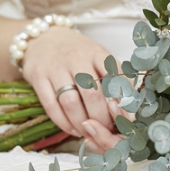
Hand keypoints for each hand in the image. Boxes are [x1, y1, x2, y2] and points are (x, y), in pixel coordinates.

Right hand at [21, 26, 121, 151]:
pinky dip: (63, 122)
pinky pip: (51, 106)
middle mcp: (76, 58)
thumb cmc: (78, 54)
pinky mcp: (38, 77)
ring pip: (71, 102)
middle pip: (92, 95)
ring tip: (89, 132)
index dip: (122, 102)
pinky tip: (72, 130)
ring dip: (81, 122)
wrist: (43, 38)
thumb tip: (130, 110)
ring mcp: (55, 68)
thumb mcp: (98, 58)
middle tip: (106, 129)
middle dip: (101, 118)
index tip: (127, 119)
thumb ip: (113, 78)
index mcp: (97, 53)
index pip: (114, 78)